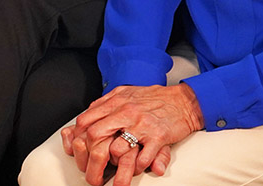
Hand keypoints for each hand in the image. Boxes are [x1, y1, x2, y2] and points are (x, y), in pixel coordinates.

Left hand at [61, 85, 203, 185]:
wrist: (183, 101)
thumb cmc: (153, 98)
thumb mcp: (126, 93)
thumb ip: (107, 102)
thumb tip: (90, 113)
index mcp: (116, 101)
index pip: (86, 119)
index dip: (79, 136)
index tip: (79, 149)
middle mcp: (126, 112)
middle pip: (96, 135)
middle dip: (91, 155)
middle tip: (93, 168)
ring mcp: (141, 125)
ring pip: (116, 149)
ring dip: (114, 163)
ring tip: (116, 169)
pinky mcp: (158, 137)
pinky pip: (141, 159)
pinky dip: (136, 168)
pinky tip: (136, 168)